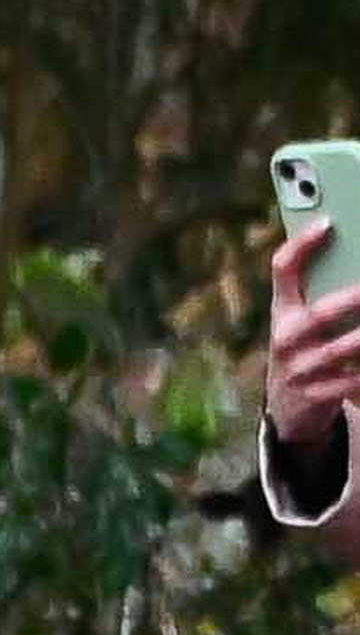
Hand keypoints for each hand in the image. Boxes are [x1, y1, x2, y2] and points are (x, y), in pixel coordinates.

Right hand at [276, 225, 359, 458]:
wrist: (289, 409)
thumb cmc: (306, 349)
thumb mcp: (298, 321)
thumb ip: (315, 290)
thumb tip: (345, 246)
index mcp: (282, 312)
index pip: (283, 271)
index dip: (301, 246)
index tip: (327, 224)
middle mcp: (286, 339)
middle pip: (318, 314)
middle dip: (351, 300)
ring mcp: (300, 370)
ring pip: (340, 350)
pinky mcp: (315, 395)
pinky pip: (351, 381)